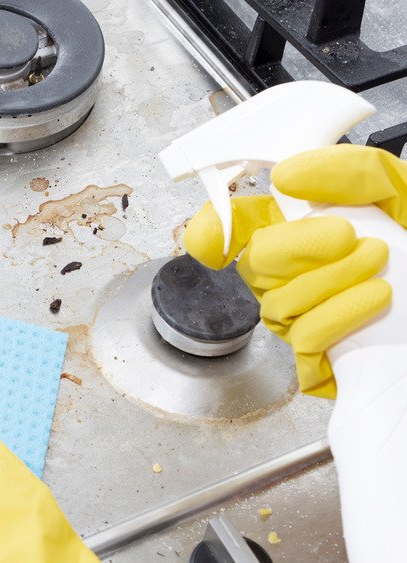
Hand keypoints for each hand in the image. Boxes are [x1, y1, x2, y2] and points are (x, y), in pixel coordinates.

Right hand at [184, 144, 403, 397]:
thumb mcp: (400, 194)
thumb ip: (354, 173)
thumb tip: (288, 175)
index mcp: (303, 231)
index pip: (237, 226)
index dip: (212, 230)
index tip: (218, 234)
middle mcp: (292, 277)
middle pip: (253, 264)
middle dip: (297, 246)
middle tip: (348, 235)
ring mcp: (302, 321)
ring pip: (279, 303)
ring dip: (332, 278)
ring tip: (382, 264)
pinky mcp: (319, 361)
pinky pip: (305, 339)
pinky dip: (340, 314)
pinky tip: (377, 298)